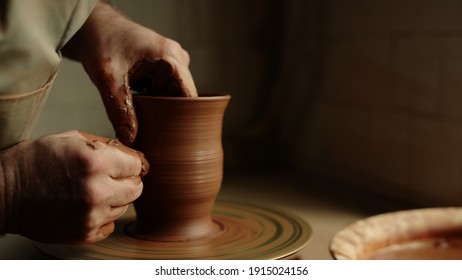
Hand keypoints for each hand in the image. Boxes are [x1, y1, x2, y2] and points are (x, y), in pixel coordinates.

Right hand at [0, 130, 148, 243]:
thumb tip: (132, 155)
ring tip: (89, 191)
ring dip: (114, 199)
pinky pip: (110, 225)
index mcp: (96, 163)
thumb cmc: (34, 162)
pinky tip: (84, 206)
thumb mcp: (71, 139)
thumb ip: (106, 146)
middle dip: (126, 181)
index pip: (137, 165)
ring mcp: (91, 216)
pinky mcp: (84, 234)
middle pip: (136, 189)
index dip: (129, 162)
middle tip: (108, 178)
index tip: (121, 164)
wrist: (3, 193)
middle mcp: (97, 191)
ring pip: (124, 207)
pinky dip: (102, 216)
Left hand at [62, 1, 197, 144]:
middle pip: (181, 97)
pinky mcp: (160, 67)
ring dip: (158, 108)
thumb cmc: (100, 42)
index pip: (189, 96)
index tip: (174, 136)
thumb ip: (119, 110)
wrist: (90, 26)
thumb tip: (130, 139)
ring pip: (170, 95)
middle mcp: (175, 59)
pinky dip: (152, 101)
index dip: (184, 117)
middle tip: (152, 132)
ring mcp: (169, 62)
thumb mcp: (108, 79)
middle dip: (167, 114)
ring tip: (142, 118)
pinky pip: (162, 90)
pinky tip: (140, 108)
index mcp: (171, 58)